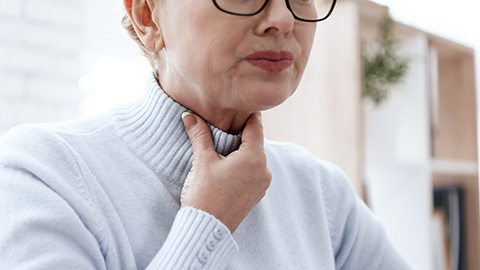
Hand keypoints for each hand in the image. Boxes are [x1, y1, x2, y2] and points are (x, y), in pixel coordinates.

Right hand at [180, 112, 271, 232]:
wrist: (206, 230)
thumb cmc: (204, 195)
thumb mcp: (202, 161)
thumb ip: (200, 135)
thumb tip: (189, 116)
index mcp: (255, 158)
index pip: (255, 126)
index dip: (246, 114)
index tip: (239, 105)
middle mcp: (264, 170)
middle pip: (255, 142)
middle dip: (240, 134)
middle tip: (224, 125)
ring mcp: (262, 184)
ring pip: (254, 158)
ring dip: (241, 151)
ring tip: (222, 148)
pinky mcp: (256, 195)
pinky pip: (253, 172)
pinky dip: (242, 166)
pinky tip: (226, 168)